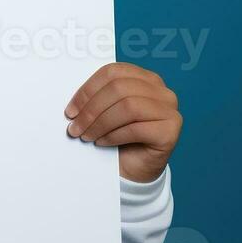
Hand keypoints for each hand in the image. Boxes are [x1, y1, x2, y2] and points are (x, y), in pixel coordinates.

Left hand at [64, 62, 181, 182]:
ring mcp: (169, 110)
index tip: (71, 109)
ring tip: (86, 135)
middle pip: (119, 88)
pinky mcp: (170, 131)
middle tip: (75, 126)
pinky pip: (136, 129)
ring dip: (100, 123)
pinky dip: (113, 136)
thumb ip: (96, 100)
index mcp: (145, 79)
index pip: (113, 72)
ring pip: (128, 106)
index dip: (88, 90)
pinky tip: (102, 142)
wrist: (134, 169)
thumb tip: (74, 104)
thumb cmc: (118, 139)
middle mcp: (162, 91)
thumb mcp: (105, 113)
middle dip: (91, 109)